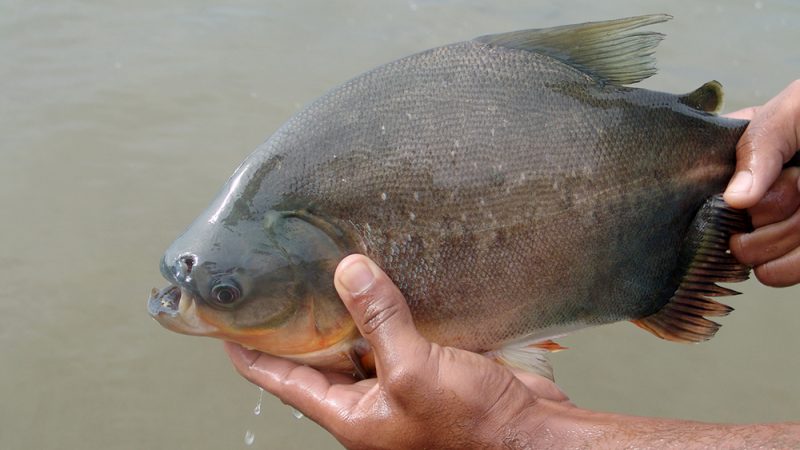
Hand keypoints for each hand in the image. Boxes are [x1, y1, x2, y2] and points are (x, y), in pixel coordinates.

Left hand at [225, 254, 570, 448]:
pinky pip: (400, 334)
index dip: (252, 355)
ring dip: (350, 309)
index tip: (228, 328)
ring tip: (329, 270)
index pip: (283, 382)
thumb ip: (379, 322)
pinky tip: (386, 280)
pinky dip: (391, 309)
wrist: (531, 438)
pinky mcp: (431, 366)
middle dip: (303, 323)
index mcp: (352, 415)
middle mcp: (370, 402)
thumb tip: (349, 273)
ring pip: (363, 341)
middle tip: (282, 281)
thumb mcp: (413, 373)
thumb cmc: (471, 429)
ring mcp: (401, 384)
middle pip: (321, 357)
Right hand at [724, 80, 799, 286]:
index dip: (712, 187)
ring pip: (753, 251)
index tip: (737, 184)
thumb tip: (734, 199)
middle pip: (729, 221)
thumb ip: (759, 144)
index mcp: (747, 150)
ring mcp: (779, 220)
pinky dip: (787, 265)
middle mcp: (757, 187)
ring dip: (782, 234)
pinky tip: (792, 250)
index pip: (700, 178)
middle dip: (767, 208)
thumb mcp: (794, 111)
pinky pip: (779, 272)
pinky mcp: (799, 246)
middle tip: (796, 182)